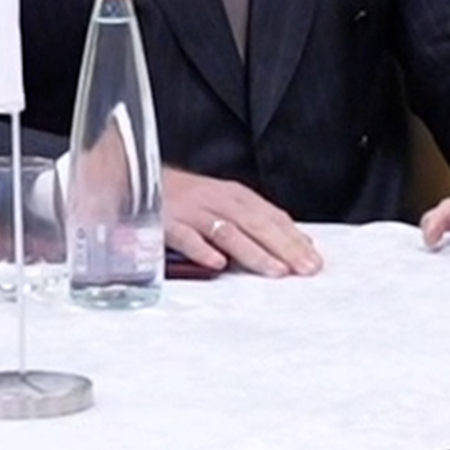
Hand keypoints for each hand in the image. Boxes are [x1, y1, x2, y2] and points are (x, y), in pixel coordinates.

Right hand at [166, 169, 323, 276]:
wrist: (136, 178)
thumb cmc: (186, 198)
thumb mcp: (224, 203)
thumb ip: (256, 222)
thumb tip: (297, 241)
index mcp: (235, 196)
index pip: (271, 217)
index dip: (294, 238)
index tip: (314, 259)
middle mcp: (217, 200)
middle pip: (256, 224)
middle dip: (284, 247)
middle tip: (304, 268)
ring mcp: (192, 211)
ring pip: (229, 232)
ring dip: (253, 252)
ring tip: (275, 270)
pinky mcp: (166, 222)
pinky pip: (186, 237)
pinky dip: (202, 250)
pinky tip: (218, 264)